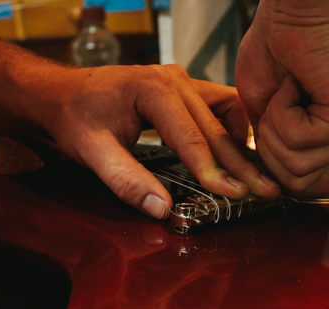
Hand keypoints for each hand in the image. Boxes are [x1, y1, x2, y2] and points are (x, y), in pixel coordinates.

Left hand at [42, 65, 281, 218]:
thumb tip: (161, 210)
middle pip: (218, 126)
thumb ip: (126, 181)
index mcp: (153, 89)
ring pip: (228, 110)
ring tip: (256, 171)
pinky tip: (236, 150)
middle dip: (241, 162)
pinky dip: (233, 128)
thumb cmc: (75, 117)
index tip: (236, 195)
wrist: (63, 93)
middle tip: (266, 188)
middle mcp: (174, 79)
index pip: (193, 138)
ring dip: (242, 142)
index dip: (215, 171)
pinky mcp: (184, 88)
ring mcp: (182, 81)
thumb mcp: (92, 152)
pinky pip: (220, 105)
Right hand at [235, 0, 328, 196]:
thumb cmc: (275, 52)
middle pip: (294, 182)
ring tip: (289, 91)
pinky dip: (284, 109)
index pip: (306, 188)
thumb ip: (273, 152)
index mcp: (322, 141)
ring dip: (275, 124)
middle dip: (269, 145)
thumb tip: (287, 189)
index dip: (275, 171)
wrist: (291, 14)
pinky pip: (300, 139)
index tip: (268, 135)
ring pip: (294, 165)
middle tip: (279, 104)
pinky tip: (297, 84)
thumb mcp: (263, 116)